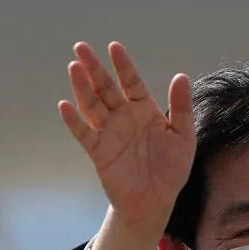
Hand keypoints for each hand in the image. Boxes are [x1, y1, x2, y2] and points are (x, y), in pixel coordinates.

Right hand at [59, 42, 195, 228]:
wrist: (155, 202)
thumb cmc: (171, 170)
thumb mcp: (183, 137)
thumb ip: (182, 108)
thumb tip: (181, 76)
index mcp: (144, 109)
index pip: (130, 81)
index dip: (122, 65)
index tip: (113, 47)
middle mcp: (123, 117)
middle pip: (105, 88)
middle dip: (93, 68)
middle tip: (81, 47)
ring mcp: (109, 133)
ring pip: (92, 106)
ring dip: (82, 87)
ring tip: (73, 67)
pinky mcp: (98, 152)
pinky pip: (84, 134)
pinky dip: (73, 121)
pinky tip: (64, 106)